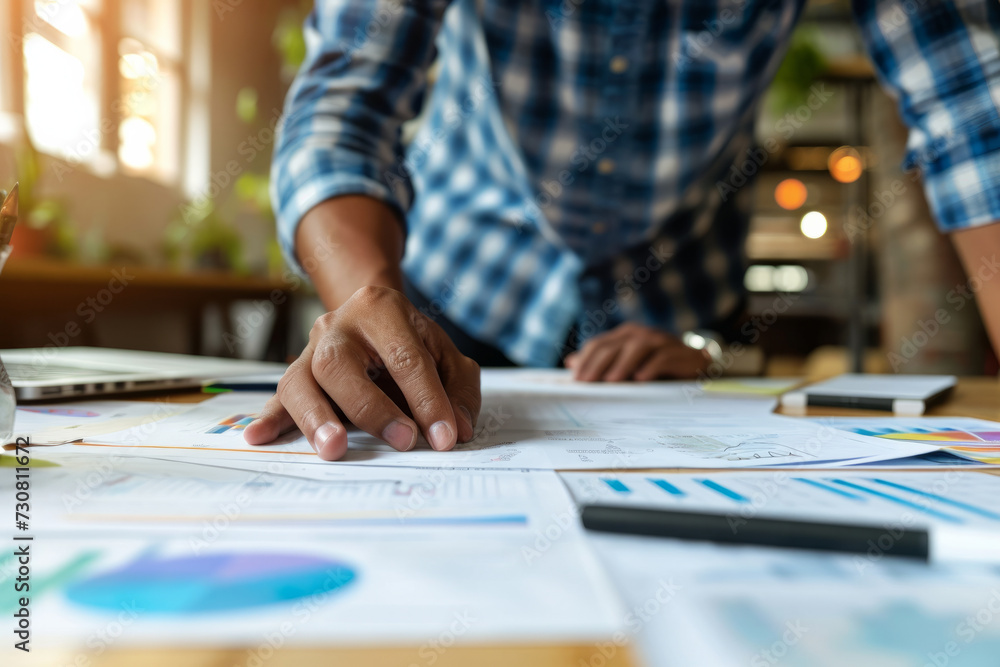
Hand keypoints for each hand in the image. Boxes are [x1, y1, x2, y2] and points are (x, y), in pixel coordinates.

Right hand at [243, 286, 481, 460]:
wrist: (371, 318)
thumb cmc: (412, 343)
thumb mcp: (447, 354)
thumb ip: (458, 389)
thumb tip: (456, 429)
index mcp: (382, 309)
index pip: (406, 358)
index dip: (428, 400)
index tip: (444, 437)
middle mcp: (339, 325)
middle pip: (340, 363)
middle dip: (372, 408)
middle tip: (403, 440)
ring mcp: (310, 349)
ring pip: (299, 380)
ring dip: (315, 418)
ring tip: (334, 448)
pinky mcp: (296, 374)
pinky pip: (278, 396)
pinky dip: (270, 419)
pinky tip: (258, 437)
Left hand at [564, 322, 709, 381]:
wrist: (695, 365)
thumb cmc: (656, 367)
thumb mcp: (627, 365)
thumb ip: (601, 363)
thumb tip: (571, 363)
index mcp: (625, 335)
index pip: (599, 344)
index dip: (586, 360)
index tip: (576, 379)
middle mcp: (641, 334)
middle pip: (614, 346)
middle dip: (598, 364)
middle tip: (588, 382)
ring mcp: (661, 341)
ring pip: (637, 348)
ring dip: (622, 364)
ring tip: (611, 381)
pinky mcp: (680, 352)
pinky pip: (662, 357)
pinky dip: (651, 367)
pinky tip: (641, 379)